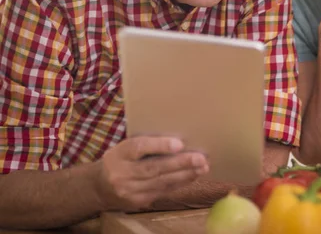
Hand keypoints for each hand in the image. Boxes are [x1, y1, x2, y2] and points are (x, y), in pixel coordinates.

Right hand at [93, 136, 208, 211]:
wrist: (99, 187)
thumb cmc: (121, 159)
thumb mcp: (126, 147)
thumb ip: (147, 143)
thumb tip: (179, 137)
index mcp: (120, 153)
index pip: (139, 148)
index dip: (160, 145)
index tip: (179, 144)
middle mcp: (122, 173)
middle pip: (154, 168)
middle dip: (181, 163)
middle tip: (201, 158)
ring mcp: (129, 190)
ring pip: (161, 182)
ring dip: (185, 174)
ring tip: (203, 167)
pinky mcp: (138, 201)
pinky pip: (162, 191)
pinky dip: (180, 183)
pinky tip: (192, 176)